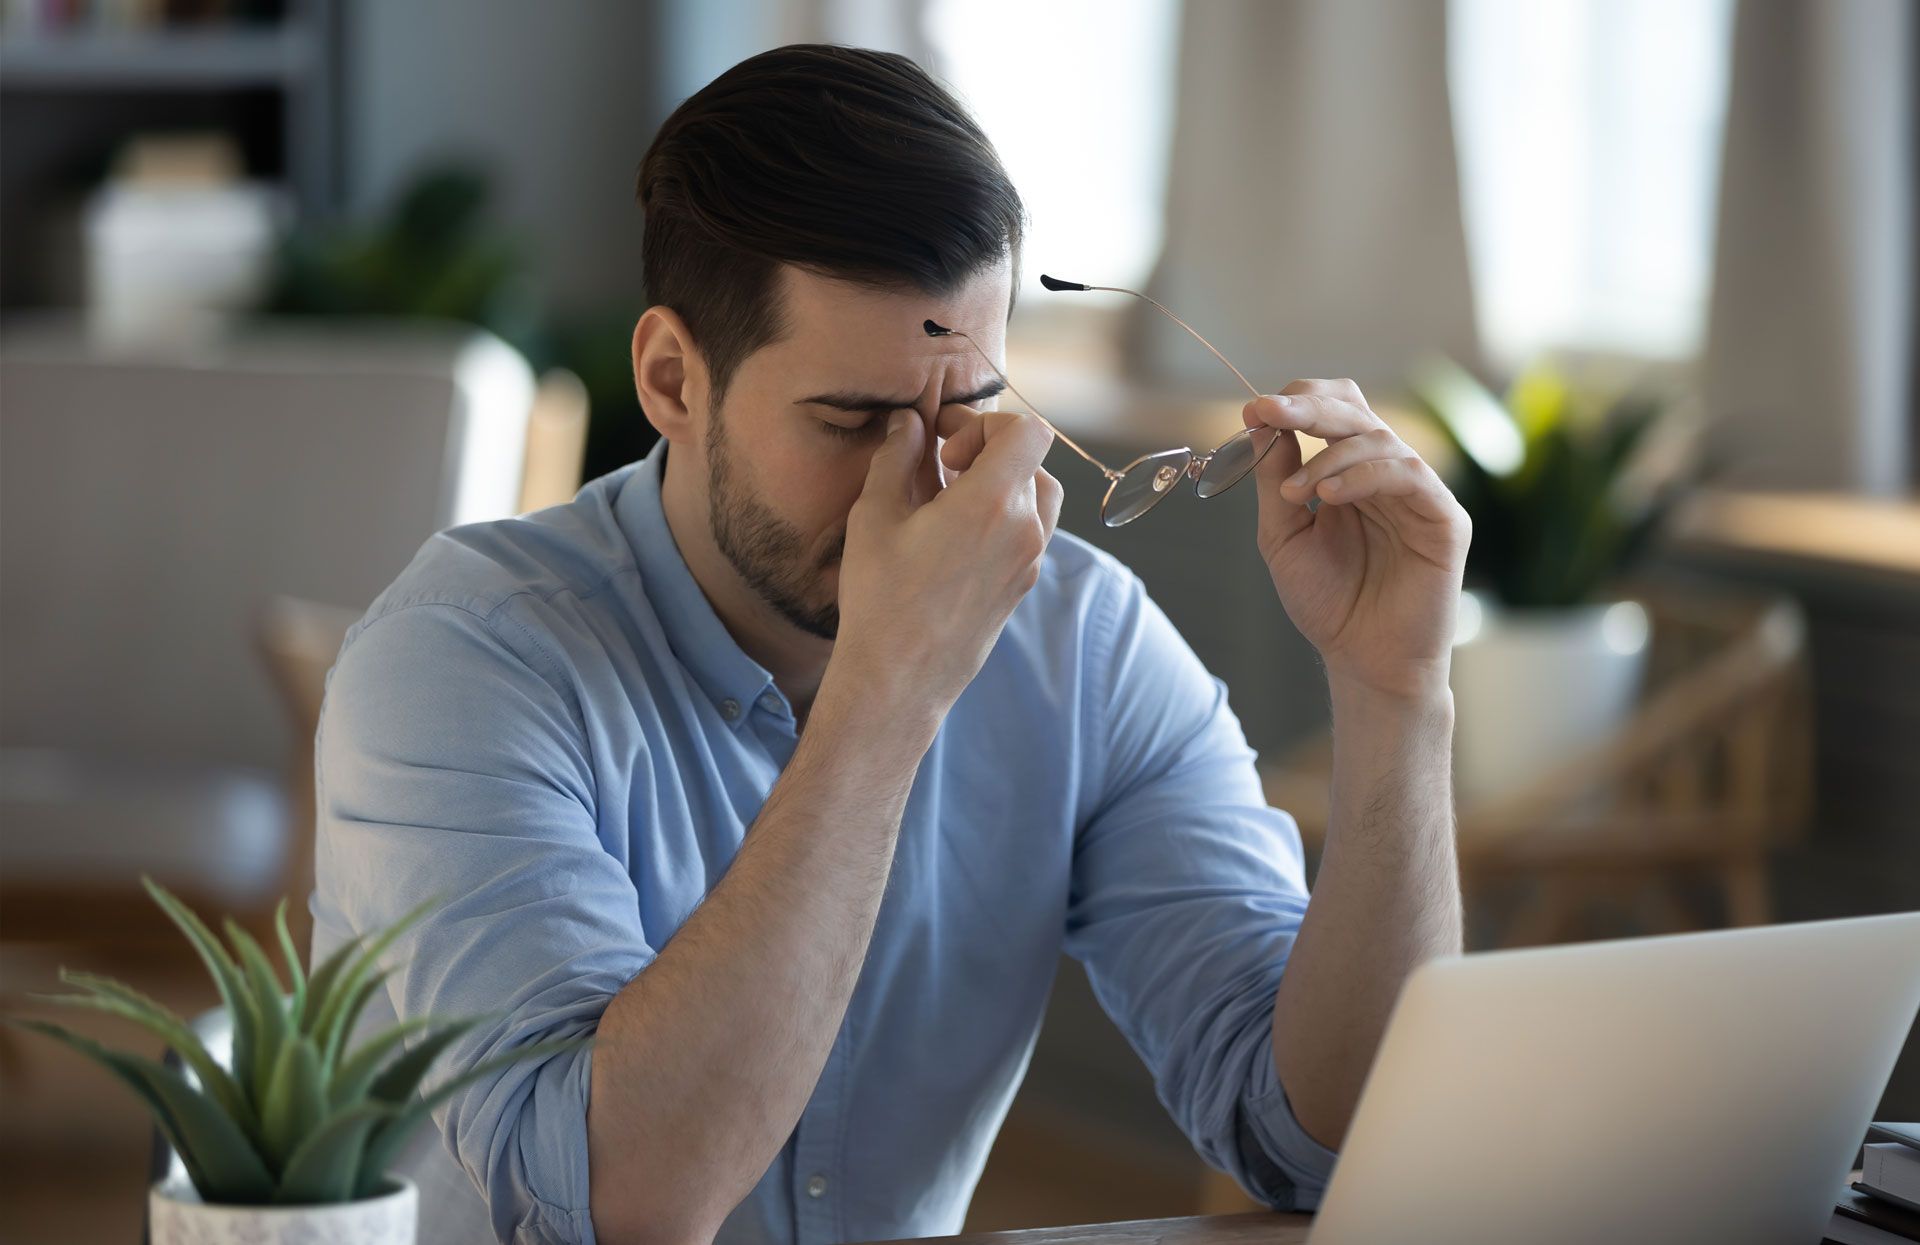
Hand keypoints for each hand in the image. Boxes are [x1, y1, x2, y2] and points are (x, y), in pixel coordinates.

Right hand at [830, 407, 1061, 720]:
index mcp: (993, 502)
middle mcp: (1025, 529)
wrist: (901, 677)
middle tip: (941, 464)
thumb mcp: (875, 515)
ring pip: (1037, 495)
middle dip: (988, 450)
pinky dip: (1004, 515)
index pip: (1028, 431)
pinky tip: (957, 532)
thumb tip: (909, 422)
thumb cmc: (882, 598)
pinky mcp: (1023, 585)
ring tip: (952, 497)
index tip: (946, 445)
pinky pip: (1030, 531)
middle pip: (1032, 460)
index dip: (986, 423)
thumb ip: (897, 457)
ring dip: (1002, 482)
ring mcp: (1029, 561)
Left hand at [1243, 380, 1469, 699]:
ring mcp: (1419, 493)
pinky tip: (1329, 496)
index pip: (1333, 411)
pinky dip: (1364, 475)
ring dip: (1328, 456)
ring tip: (1294, 491)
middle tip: (1268, 412)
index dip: (1296, 402)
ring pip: (1380, 439)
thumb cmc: (1328, 603)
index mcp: (1350, 472)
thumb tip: (1262, 421)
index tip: (1253, 409)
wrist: (1363, 661)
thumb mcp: (1283, 535)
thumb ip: (1275, 479)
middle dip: (1308, 407)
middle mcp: (1387, 474)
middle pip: (1356, 411)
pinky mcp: (1444, 518)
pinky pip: (1409, 475)